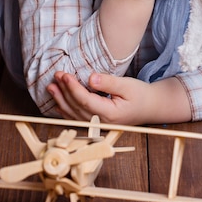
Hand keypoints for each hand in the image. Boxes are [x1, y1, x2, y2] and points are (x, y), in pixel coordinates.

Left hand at [47, 71, 191, 124]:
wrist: (149, 107)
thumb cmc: (140, 95)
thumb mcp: (127, 85)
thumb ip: (108, 82)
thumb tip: (90, 78)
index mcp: (110, 114)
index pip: (86, 101)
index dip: (73, 88)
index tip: (64, 76)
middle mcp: (101, 123)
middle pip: (76, 108)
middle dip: (64, 91)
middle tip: (56, 75)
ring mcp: (98, 125)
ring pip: (74, 115)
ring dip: (60, 100)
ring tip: (51, 87)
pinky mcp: (96, 123)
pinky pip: (77, 118)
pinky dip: (65, 110)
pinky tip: (57, 101)